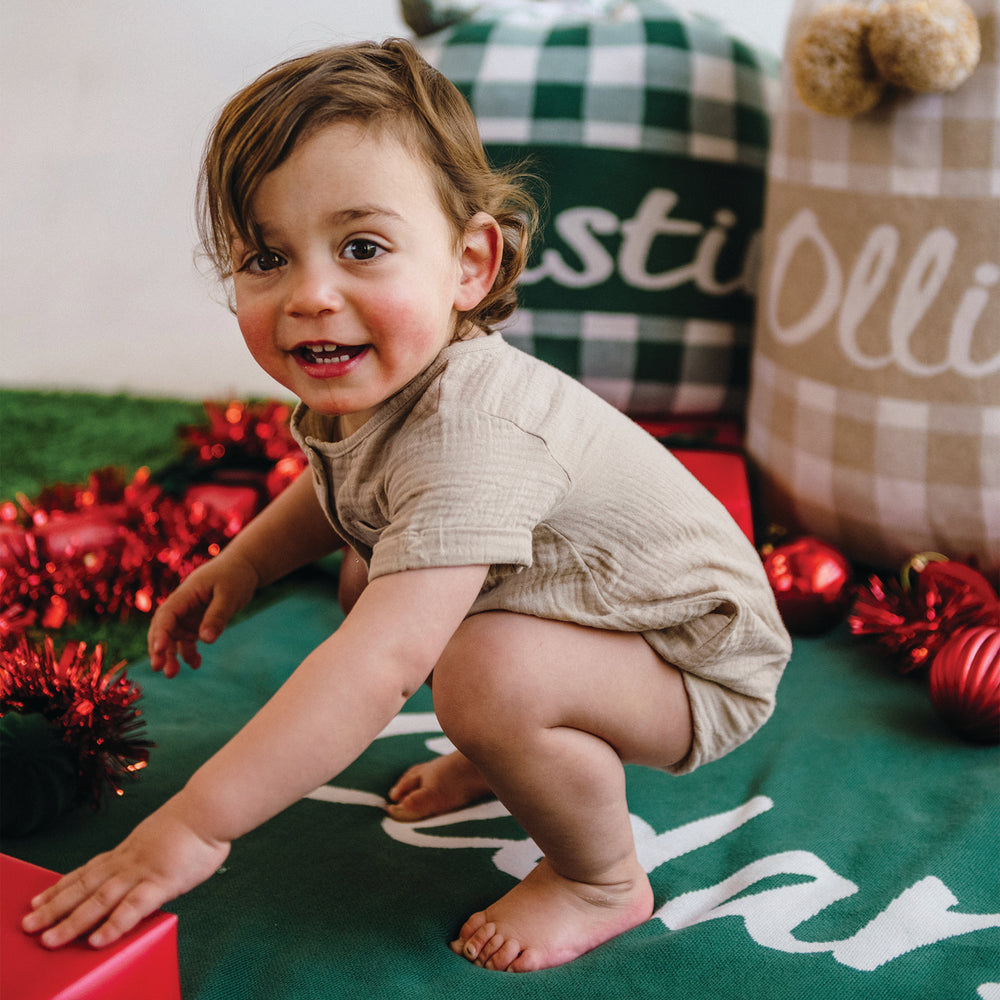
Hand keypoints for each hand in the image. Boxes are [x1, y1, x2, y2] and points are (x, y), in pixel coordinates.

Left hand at [21, 798, 229, 948]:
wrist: (209, 808)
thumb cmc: (196, 821)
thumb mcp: (164, 835)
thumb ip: (153, 853)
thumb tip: (154, 863)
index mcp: (129, 850)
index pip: (88, 870)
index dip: (62, 886)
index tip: (39, 899)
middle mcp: (127, 861)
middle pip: (84, 886)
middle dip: (55, 907)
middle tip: (29, 924)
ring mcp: (141, 871)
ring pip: (99, 899)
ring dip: (72, 920)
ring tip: (50, 939)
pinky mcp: (160, 882)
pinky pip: (132, 907)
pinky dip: (113, 925)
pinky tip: (97, 940)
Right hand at [148, 550, 258, 676]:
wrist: (244, 567)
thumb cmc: (235, 575)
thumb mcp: (229, 594)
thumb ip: (217, 616)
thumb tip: (206, 640)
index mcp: (185, 594)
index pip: (166, 615)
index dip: (160, 633)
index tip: (158, 650)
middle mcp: (182, 605)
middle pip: (163, 628)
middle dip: (159, 648)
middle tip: (159, 668)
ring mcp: (188, 614)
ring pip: (173, 638)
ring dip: (171, 655)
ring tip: (173, 674)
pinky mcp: (197, 622)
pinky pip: (188, 640)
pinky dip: (189, 653)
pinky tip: (196, 665)